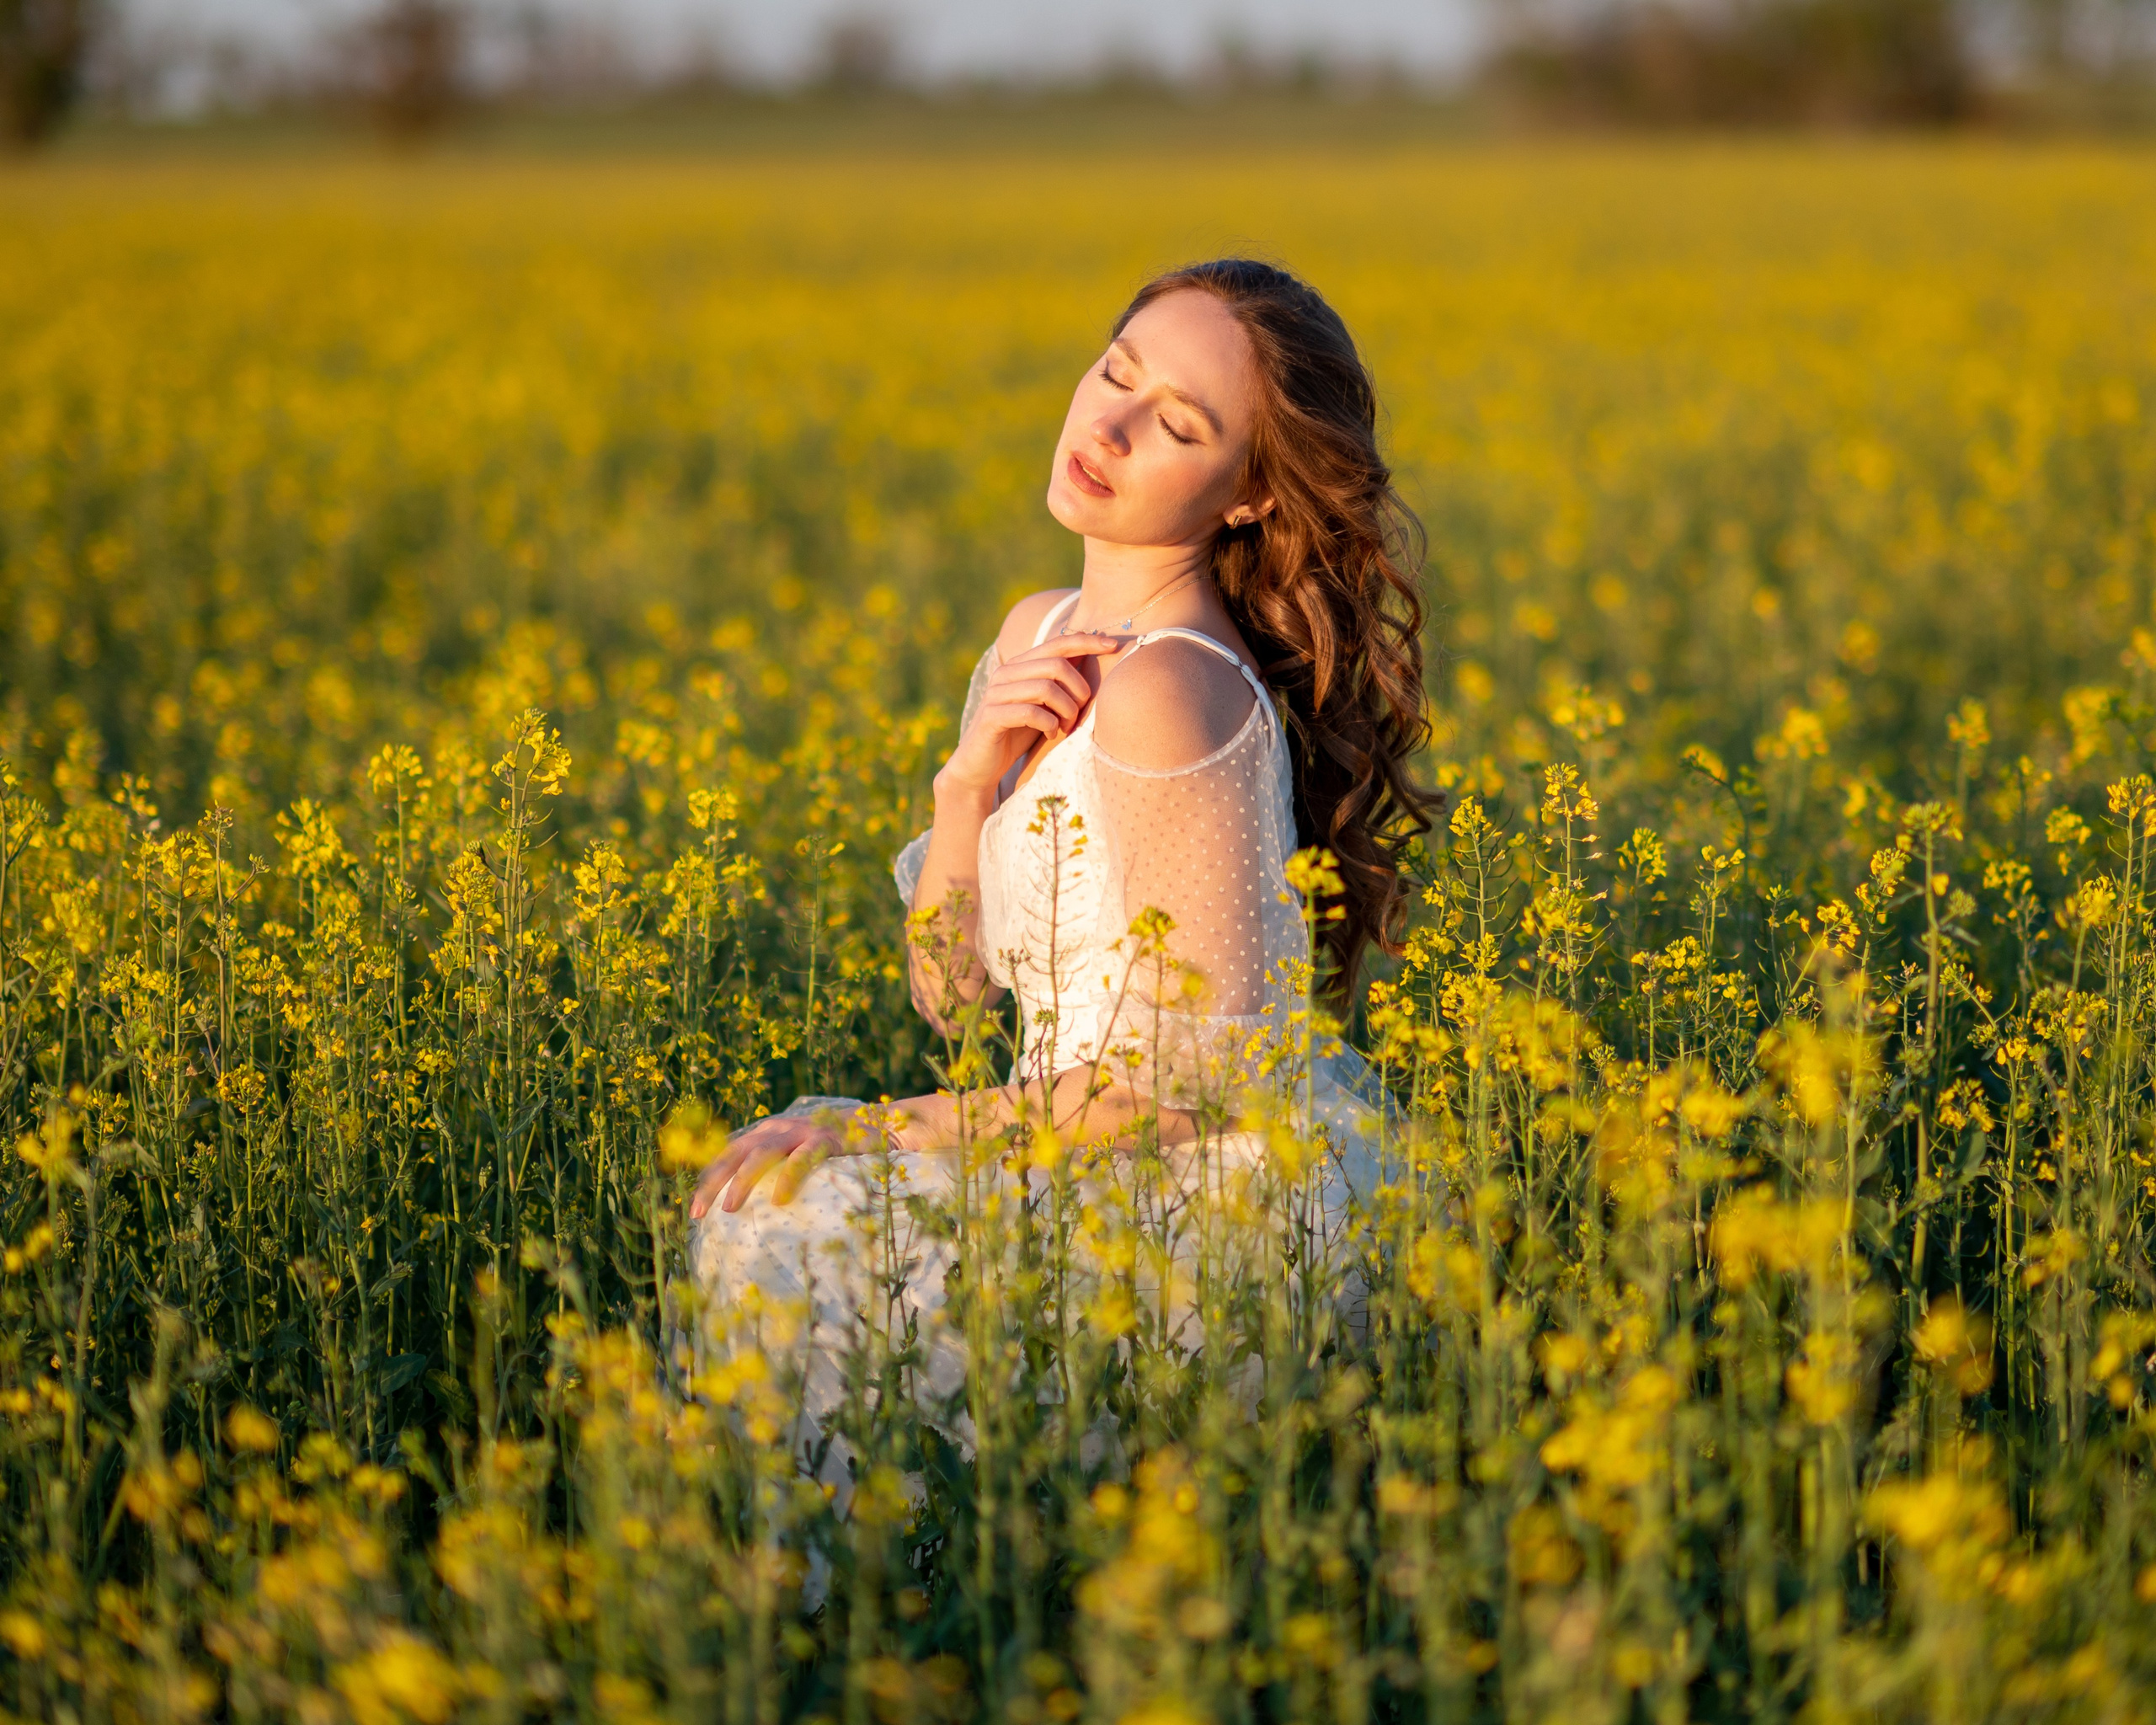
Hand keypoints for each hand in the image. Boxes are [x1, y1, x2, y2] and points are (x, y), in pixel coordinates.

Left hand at [689, 1109, 856, 1217]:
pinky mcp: (824, 1140)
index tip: (693, 1209)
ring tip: (730, 1209)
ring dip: (742, 1181)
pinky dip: (788, 1178)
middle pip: (734, 1153)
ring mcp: (800, 1132)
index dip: (707, 1180)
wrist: (872, 1127)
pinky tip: (778, 1200)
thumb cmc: (827, 1151)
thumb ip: (771, 1171)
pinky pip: (802, 1159)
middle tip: (698, 1213)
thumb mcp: (792, 1157)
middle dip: (713, 1183)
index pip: (727, 1155)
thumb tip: (744, 1208)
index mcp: (764, 1134)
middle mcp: (776, 1129)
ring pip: (761, 1154)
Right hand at [935, 632, 1123, 798]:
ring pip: (1046, 688)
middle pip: (1056, 665)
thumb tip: (1094, 654)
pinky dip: (1049, 725)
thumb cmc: (1019, 733)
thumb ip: (1060, 682)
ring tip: (1067, 727)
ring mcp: (996, 694)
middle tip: (1079, 714)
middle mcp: (1006, 673)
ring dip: (1066, 711)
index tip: (1114, 645)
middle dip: (1079, 690)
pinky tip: (1052, 734)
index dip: (1087, 642)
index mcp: (1019, 665)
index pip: (1057, 643)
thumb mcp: (1045, 705)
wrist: (981, 765)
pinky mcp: (991, 717)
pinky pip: (1030, 712)